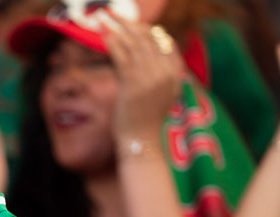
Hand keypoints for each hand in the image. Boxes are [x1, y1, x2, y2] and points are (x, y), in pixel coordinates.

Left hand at [100, 12, 183, 149]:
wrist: (142, 140)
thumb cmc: (147, 117)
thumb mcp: (161, 92)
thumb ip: (158, 71)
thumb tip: (146, 49)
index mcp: (176, 73)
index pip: (163, 43)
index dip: (146, 30)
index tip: (132, 24)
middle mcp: (165, 73)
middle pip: (147, 39)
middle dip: (129, 23)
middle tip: (112, 13)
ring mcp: (150, 79)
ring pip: (134, 45)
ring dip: (117, 28)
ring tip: (104, 18)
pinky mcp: (133, 85)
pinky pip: (122, 58)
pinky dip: (113, 44)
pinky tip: (105, 35)